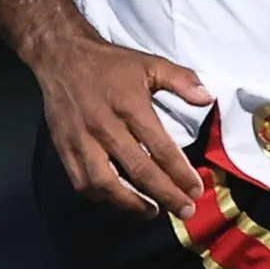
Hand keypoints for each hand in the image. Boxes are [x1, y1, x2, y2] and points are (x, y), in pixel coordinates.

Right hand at [26, 28, 210, 214]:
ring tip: (152, 211)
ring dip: (131, 203)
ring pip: (106, 183)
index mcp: (130, 105)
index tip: (195, 190)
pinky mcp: (64, 147)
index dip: (180, 173)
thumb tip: (206, 98)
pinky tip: (118, 200)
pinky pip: (81, 181)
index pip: (160, 148)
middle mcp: (105, 126)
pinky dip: (101, 196)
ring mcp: (82, 139)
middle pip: (139, 170)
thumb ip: (181, 80)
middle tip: (185, 211)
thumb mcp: (150, 64)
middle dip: (166, 195)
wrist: (62, 57)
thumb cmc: (110, 64)